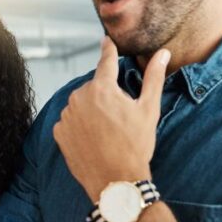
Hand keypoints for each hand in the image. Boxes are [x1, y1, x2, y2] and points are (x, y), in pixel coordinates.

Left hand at [53, 37, 169, 201]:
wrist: (115, 182)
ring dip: (91, 112)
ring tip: (107, 133)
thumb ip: (154, 77)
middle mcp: (79, 98)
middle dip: (105, 97)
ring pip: (81, 105)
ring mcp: (66, 116)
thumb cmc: (136, 146)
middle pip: (94, 88)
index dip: (108, 50)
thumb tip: (163, 52)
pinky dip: (80, 127)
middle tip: (120, 119)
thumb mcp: (149, 110)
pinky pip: (70, 122)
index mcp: (102, 88)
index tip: (106, 40)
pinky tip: (94, 140)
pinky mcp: (58, 134)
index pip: (106, 61)